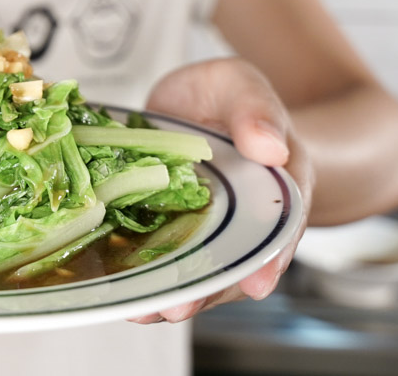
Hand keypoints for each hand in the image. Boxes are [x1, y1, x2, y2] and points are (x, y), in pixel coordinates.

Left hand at [128, 57, 312, 324]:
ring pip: (192, 270)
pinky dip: (136, 273)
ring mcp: (201, 232)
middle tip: (178, 307)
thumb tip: (270, 146)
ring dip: (167, 293)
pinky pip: (154, 255)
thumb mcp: (242, 87)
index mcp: (276, 189)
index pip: (282, 229)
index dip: (271, 258)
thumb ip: (256, 110)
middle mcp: (241, 221)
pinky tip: (115, 288)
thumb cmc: (227, 98)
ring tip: (142, 311)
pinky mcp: (164, 230)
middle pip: (232, 264)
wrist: (196, 105)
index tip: (257, 283)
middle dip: (207, 290)